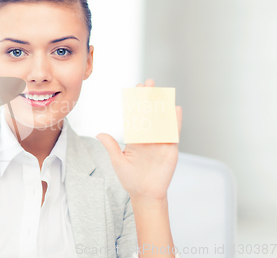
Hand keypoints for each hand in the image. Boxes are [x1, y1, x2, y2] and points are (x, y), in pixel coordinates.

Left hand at [96, 79, 182, 201]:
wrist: (145, 194)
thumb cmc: (130, 179)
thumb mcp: (118, 161)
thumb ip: (111, 146)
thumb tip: (100, 133)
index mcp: (135, 138)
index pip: (135, 116)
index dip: (135, 103)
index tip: (135, 89)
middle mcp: (148, 137)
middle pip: (149, 113)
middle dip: (149, 98)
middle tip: (149, 82)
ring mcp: (160, 142)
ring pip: (161, 119)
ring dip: (162, 105)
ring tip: (162, 90)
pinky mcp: (170, 148)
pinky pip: (173, 132)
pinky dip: (175, 121)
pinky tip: (176, 108)